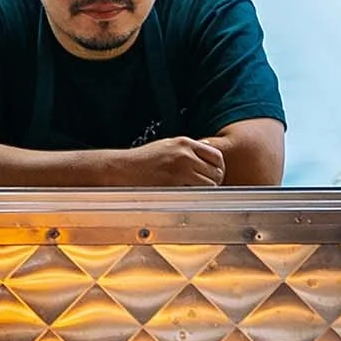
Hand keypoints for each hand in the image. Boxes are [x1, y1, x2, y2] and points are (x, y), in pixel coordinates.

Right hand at [112, 135, 226, 187]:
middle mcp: (185, 155)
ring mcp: (180, 171)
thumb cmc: (143, 159)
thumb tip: (208, 151)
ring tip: (194, 193)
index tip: (213, 175)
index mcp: (185, 143)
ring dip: (205, 192)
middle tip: (205, 188)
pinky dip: (194, 197)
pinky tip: (185, 197)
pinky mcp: (173, 186)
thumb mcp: (167, 146)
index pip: (217, 156)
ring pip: (209, 185)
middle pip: (216, 172)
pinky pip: (195, 194)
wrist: (122, 168)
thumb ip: (188, 149)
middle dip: (214, 182)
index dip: (219, 168)